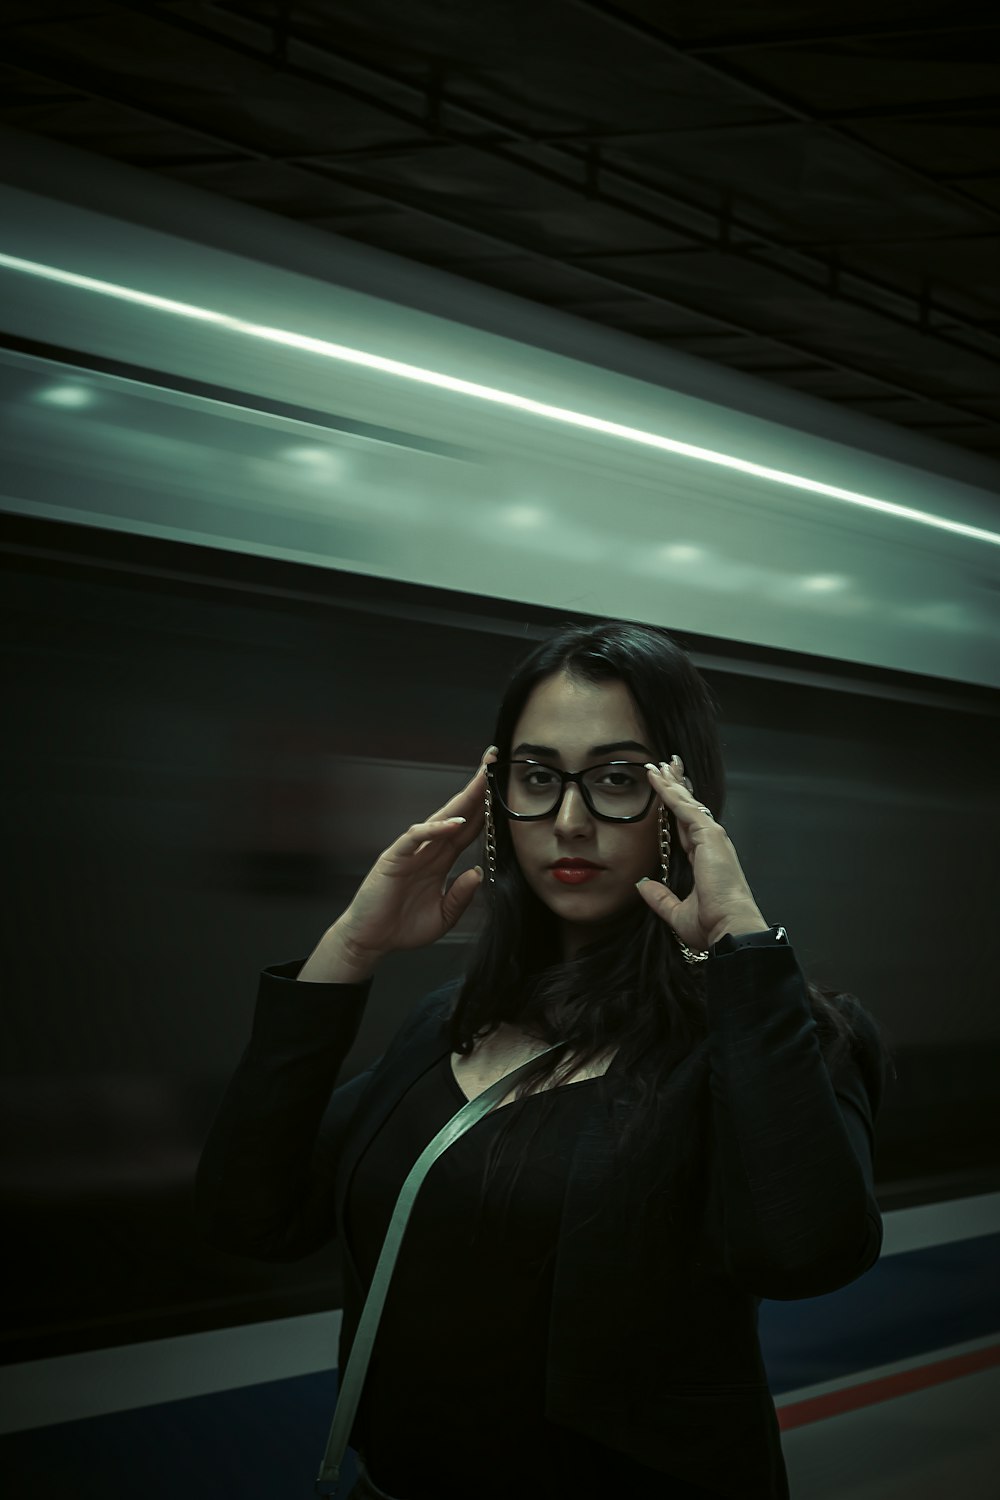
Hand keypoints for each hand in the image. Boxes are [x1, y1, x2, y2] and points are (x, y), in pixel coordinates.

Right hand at [334, 747, 498, 962]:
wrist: (371, 941)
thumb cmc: (404, 927)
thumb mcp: (444, 916)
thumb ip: (461, 896)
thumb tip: (477, 872)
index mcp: (441, 860)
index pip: (469, 827)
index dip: (487, 807)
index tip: (505, 787)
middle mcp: (429, 849)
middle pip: (458, 812)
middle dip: (477, 787)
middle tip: (494, 760)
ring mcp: (411, 851)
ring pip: (440, 818)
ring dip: (461, 799)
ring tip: (482, 780)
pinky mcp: (394, 858)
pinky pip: (415, 838)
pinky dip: (434, 829)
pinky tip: (453, 823)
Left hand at [635, 757, 766, 951]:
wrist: (729, 928)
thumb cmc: (712, 924)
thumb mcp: (677, 911)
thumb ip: (660, 897)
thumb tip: (642, 885)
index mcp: (705, 859)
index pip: (685, 826)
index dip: (675, 808)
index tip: (665, 792)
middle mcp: (711, 844)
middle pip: (688, 808)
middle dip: (676, 787)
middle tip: (664, 767)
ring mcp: (713, 837)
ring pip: (687, 803)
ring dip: (671, 783)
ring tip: (659, 765)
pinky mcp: (710, 835)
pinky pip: (685, 807)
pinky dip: (671, 791)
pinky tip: (659, 778)